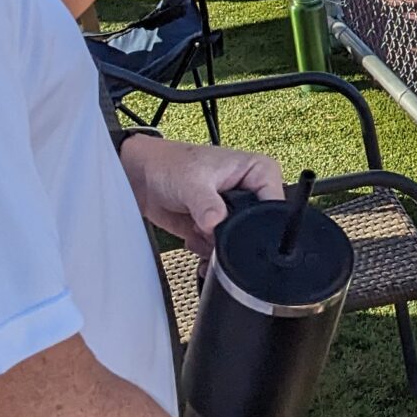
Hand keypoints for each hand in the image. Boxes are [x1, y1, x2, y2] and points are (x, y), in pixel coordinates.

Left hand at [118, 138, 281, 249]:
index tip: (231, 225)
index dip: (256, 222)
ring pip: (238, 245)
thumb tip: (216, 224)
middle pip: (256, 230)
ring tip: (197, 228)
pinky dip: (206, 251)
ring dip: (214, 245)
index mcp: (259, 172)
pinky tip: (192, 236)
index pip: (274, 205)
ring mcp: (235, 213)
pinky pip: (222, 252)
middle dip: (231, 237)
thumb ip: (207, 205)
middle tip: (208, 227)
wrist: (142, 178)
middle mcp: (252, 193)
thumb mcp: (193, 182)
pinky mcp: (219, 229)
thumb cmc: (170, 164)